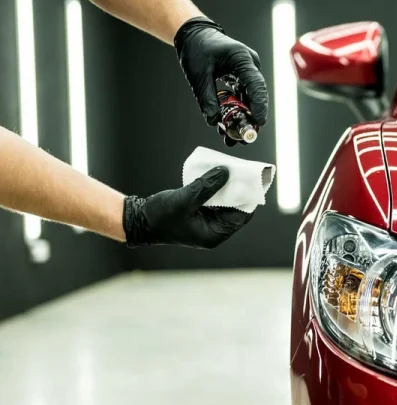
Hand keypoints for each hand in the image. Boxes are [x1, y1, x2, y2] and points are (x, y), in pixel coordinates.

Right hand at [123, 167, 252, 248]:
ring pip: (225, 202)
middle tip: (241, 171)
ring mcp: (207, 222)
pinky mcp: (200, 213)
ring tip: (230, 170)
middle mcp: (214, 230)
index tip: (251, 180)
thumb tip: (226, 172)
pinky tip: (216, 175)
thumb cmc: (160, 217)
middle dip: (238, 190)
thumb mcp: (185, 201)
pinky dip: (215, 188)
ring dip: (227, 187)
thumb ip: (206, 187)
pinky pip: (213, 200)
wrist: (138, 222)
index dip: (248, 198)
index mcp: (215, 234)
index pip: (242, 215)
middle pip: (235, 208)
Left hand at [174, 17, 268, 145]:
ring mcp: (247, 71)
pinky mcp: (242, 77)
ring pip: (250, 98)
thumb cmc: (197, 48)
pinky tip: (229, 123)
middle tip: (244, 137)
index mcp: (242, 59)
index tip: (257, 123)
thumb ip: (207, 98)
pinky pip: (243, 96)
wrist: (193, 34)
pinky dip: (237, 109)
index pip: (256, 85)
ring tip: (233, 136)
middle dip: (251, 117)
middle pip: (256, 95)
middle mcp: (250, 65)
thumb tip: (214, 121)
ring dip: (243, 116)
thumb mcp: (198, 74)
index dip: (259, 106)